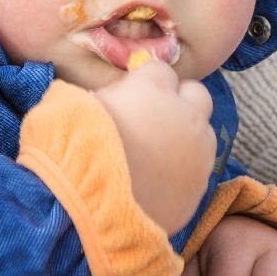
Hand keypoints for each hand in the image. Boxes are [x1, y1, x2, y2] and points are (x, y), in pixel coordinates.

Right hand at [95, 59, 215, 233]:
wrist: (84, 207)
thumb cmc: (72, 149)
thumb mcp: (78, 104)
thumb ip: (108, 93)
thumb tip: (113, 93)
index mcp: (154, 87)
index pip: (160, 69)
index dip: (145, 82)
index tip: (131, 95)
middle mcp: (185, 114)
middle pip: (196, 94)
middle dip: (179, 101)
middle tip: (154, 118)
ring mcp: (198, 153)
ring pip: (204, 133)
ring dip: (185, 137)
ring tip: (156, 156)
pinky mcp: (199, 189)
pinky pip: (197, 171)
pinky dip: (182, 172)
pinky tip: (157, 182)